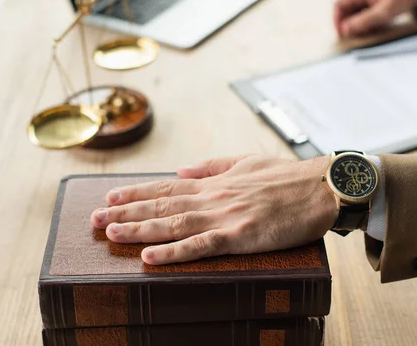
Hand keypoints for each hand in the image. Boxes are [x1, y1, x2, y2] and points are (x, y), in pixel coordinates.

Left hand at [91, 155, 336, 264]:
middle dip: (126, 212)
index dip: (136, 192)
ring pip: (173, 223)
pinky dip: (173, 251)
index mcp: (216, 181)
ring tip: (110, 233)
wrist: (322, 187)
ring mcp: (226, 216)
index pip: (167, 186)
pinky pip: (201, 245)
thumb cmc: (289, 177)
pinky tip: (150, 256)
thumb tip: (180, 168)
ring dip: (139, 228)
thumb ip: (212, 165)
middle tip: (94, 220)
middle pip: (162, 204)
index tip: (109, 197)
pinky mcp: (241, 235)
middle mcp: (214, 197)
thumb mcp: (247, 161)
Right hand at [334, 0, 416, 37]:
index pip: (338, 5)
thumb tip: (345, 30)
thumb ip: (364, 21)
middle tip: (353, 38)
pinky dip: (364, 25)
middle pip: (344, 12)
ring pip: (352, 16)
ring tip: (365, 34)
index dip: (336, 20)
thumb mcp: (383, 12)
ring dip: (356, 26)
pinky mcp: (371, 5)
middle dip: (346, 26)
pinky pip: (362, 17)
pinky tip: (373, 30)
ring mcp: (365, 0)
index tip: (341, 34)